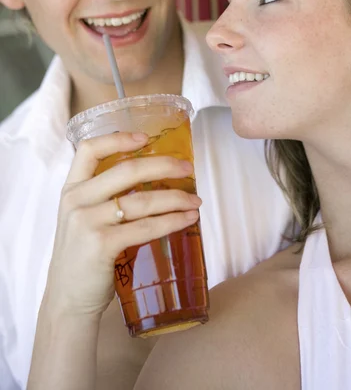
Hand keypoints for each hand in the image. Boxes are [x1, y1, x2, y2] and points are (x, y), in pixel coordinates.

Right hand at [44, 132, 200, 317]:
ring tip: (195, 200)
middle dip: (164, 166)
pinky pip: (146, 227)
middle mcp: (76, 200)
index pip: (89, 149)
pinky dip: (172, 221)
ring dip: (175, 198)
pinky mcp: (101, 244)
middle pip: (127, 170)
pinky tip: (187, 220)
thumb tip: (153, 183)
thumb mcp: (82, 219)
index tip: (146, 137)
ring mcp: (88, 222)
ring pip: (142, 200)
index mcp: (71, 189)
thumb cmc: (82, 258)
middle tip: (187, 168)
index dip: (118, 138)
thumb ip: (104, 199)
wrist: (67, 301)